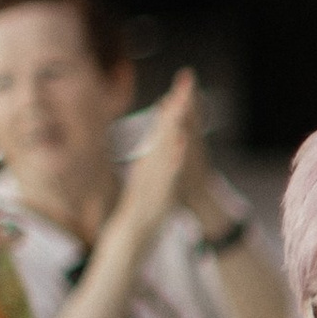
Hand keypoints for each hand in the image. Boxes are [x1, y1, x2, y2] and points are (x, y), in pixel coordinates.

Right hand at [119, 73, 203, 244]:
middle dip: (176, 106)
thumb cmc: (143, 209)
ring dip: (173, 125)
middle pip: (165, 130)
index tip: (184, 85)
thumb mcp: (153, 179)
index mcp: (152, 160)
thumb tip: (167, 141)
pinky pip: (168, 171)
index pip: (164, 128)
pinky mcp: (157, 190)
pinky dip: (174, 156)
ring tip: (181, 104)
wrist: (129, 236)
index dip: (174, 107)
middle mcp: (151, 164)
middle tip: (186, 82)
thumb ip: (158, 160)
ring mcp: (153, 176)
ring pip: (165, 146)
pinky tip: (181, 143)